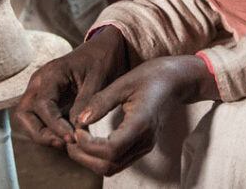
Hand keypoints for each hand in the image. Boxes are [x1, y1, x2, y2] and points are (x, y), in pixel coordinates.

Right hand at [15, 28, 129, 148]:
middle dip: (40, 133)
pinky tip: (67, 136)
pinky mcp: (45, 98)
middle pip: (24, 113)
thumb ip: (85, 103)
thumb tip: (76, 128)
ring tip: (66, 142)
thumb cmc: (101, 61)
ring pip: (27, 118)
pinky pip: (38, 118)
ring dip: (42, 134)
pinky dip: (48, 130)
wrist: (103, 50)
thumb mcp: (98, 81)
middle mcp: (39, 81)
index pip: (42, 104)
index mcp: (52, 73)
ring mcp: (39, 90)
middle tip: (64, 143)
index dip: (54, 124)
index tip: (71, 137)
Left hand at [68, 56, 217, 175]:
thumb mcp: (123, 82)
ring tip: (75, 140)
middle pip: (109, 165)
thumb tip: (78, 120)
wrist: (176, 81)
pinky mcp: (142, 146)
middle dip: (83, 157)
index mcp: (141, 123)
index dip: (88, 145)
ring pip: (113, 168)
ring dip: (90, 160)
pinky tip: (88, 141)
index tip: (76, 129)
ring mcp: (145, 146)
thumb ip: (100, 102)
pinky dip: (99, 157)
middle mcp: (144, 141)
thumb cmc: (150, 76)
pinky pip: (118, 161)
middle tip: (69, 139)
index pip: (110, 149)